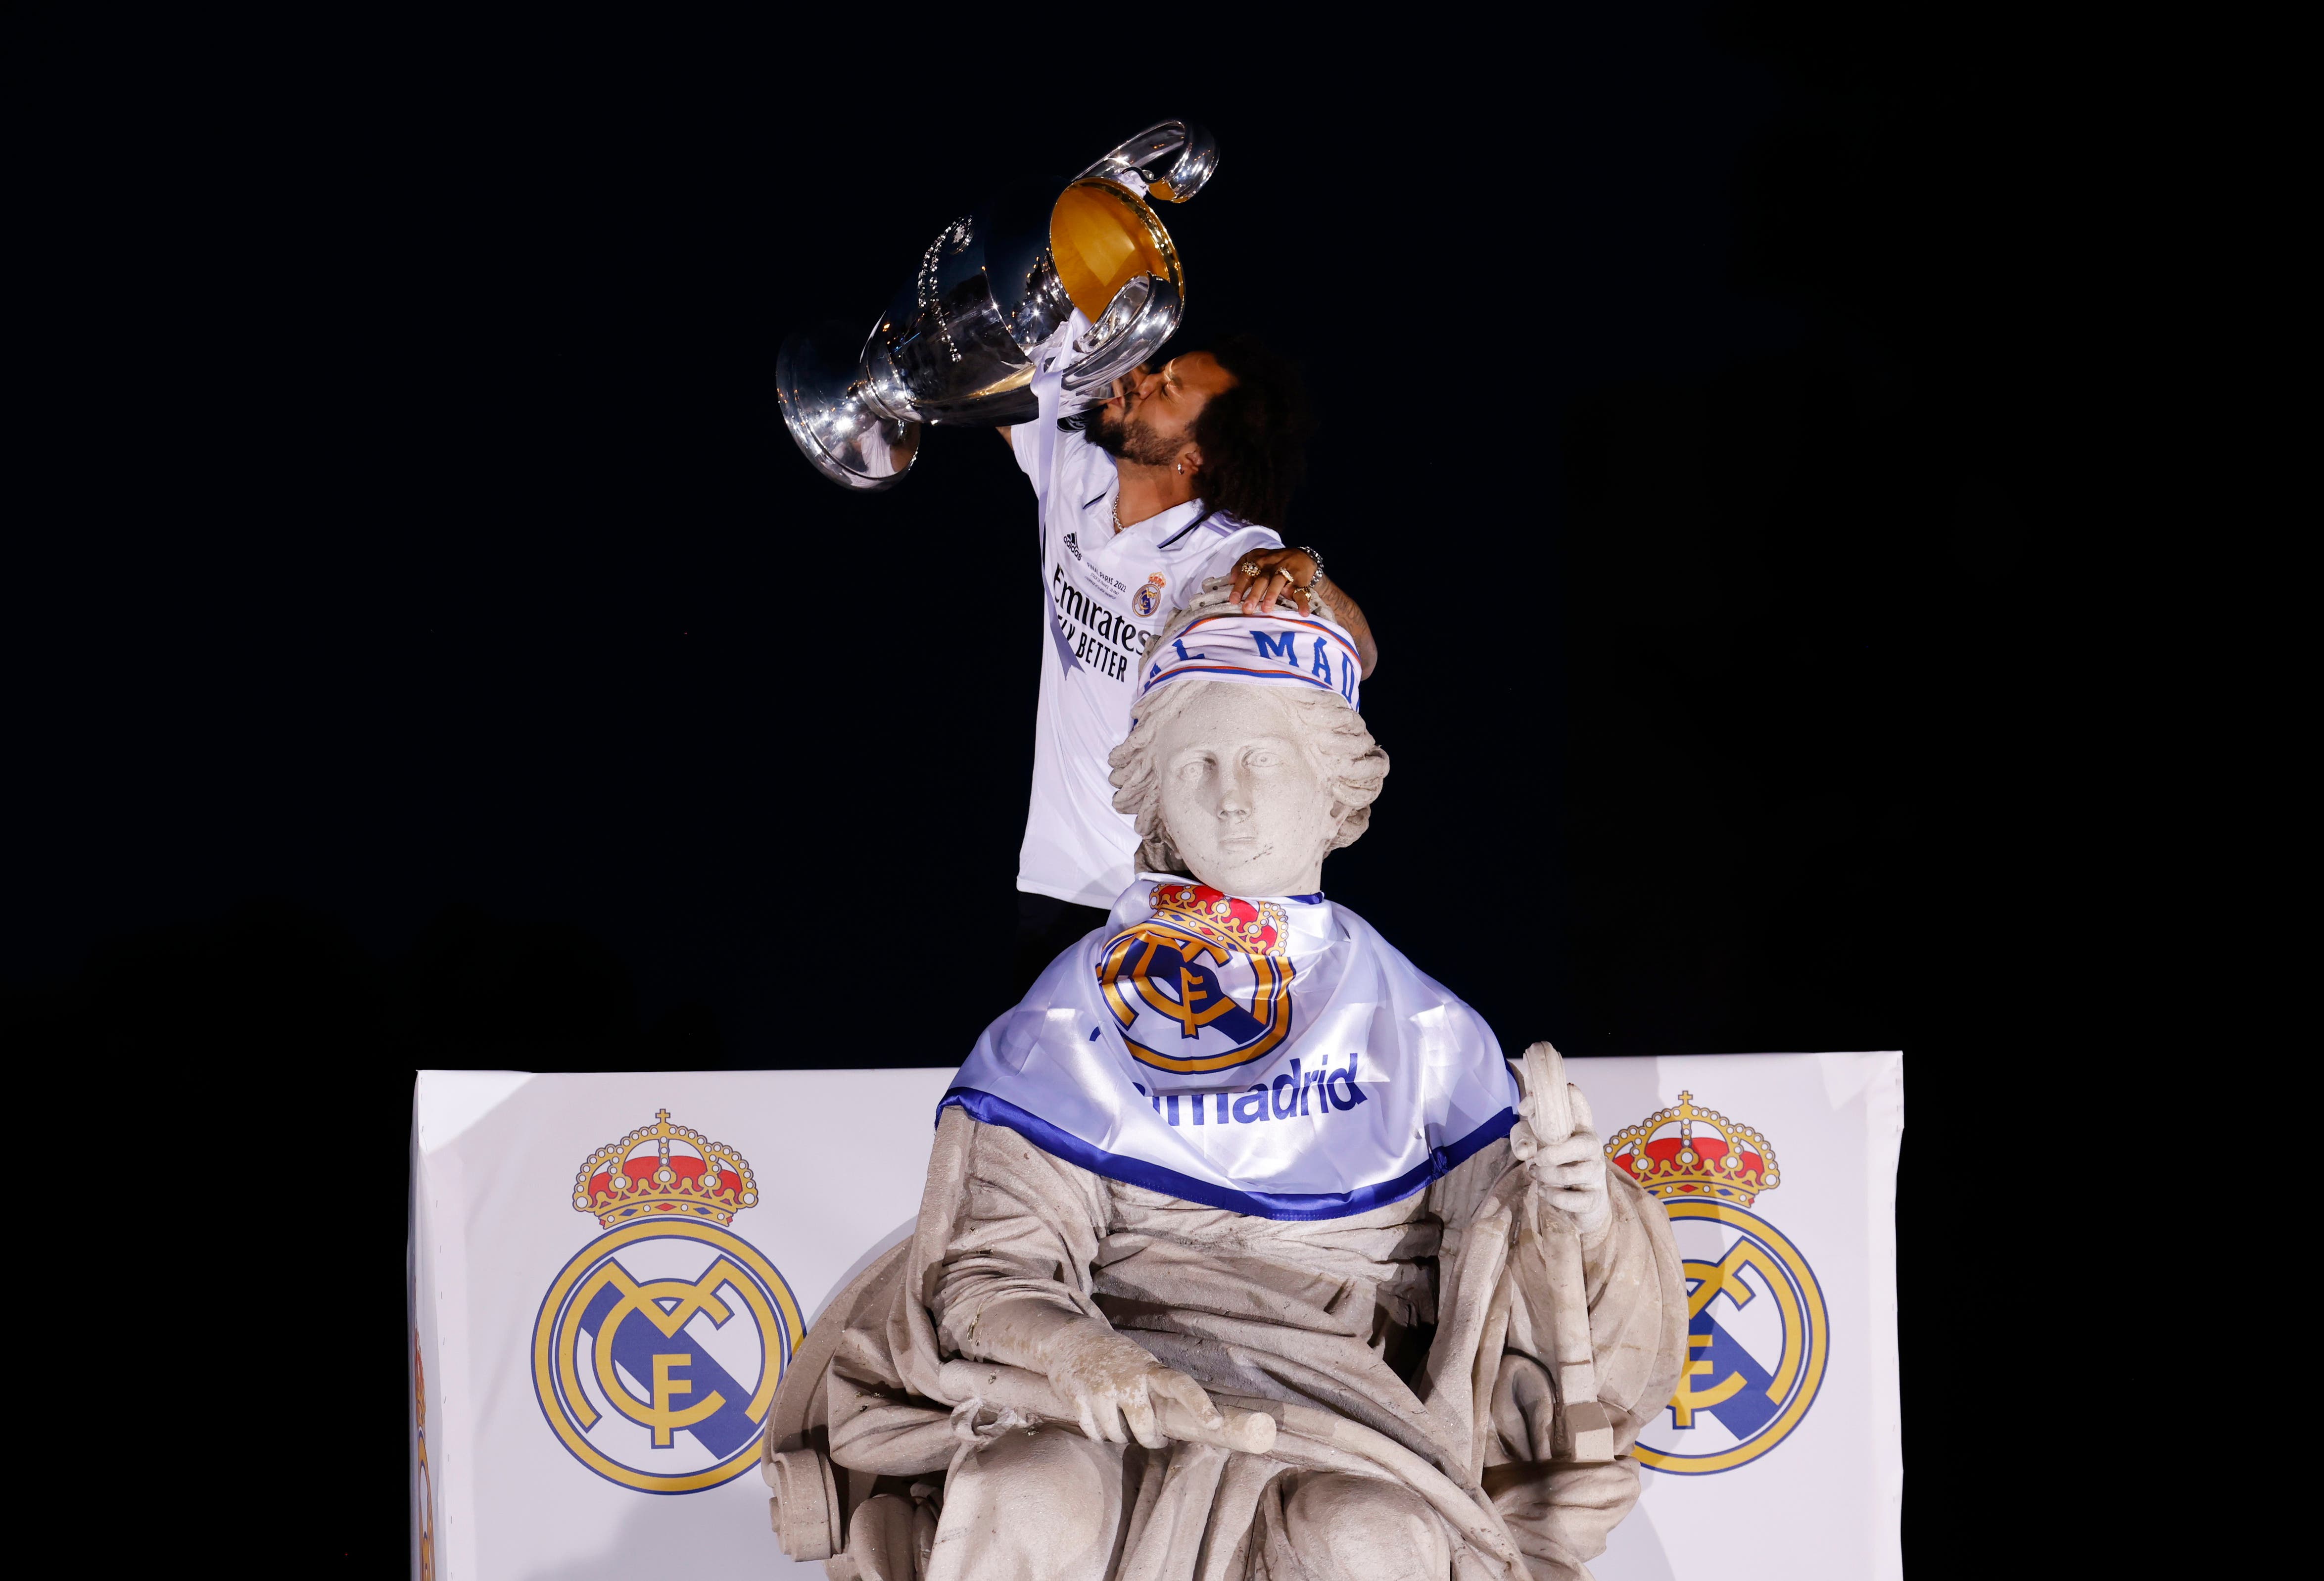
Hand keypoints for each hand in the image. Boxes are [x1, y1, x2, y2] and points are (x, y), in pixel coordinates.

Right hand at [1044, 1325, 1223, 1448]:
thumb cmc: (1117, 1358)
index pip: (1181, 1385)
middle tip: (1153, 1439)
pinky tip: (1102, 1426)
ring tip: (1123, 1427)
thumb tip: (1183, 1421)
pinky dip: (1100, 1435)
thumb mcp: (1141, 1364)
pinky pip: (1095, 1434)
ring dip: (1122, 1437)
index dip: (1199, 1404)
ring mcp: (1100, 1389)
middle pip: (1144, 1427)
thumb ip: (1155, 1386)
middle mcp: (1127, 1380)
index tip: (1215, 1423)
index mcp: (1149, 1369)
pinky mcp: (1078, 1399)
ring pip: (1117, 1435)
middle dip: (1150, 1439)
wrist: (1074, 1340)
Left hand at [1228, 547, 1320, 615]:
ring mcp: (1287, 572)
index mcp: (1260, 560)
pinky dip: (1302, 603)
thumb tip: (1230, 581)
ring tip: (1266, 610)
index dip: (1240, 586)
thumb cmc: (1273, 561)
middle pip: (1262, 579)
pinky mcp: (1300, 580)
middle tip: (1247, 609)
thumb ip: (1241, 567)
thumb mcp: (1256, 558)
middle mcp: (1272, 565)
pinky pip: (1301, 591)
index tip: (1233, 600)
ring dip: (1272, 595)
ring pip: (1278, 582)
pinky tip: (1302, 613)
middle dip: (1254, 594)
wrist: (1302, 557)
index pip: (1247, 572)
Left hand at [1519, 1086, 1611, 1236]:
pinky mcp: (1594, 1199)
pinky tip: (1546, 1192)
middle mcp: (1594, 1150)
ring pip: (1568, 1174)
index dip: (1574, 1097)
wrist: (1583, 1204)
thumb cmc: (1559, 1166)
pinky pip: (1569, 1199)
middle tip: (1535, 1161)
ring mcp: (1597, 1174)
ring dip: (1545, 1176)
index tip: (1566, 1090)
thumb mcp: (1540, 1144)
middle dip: (1550, 1155)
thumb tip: (1523, 1119)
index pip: (1583, 1108)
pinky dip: (1551, 1196)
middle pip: (1580, 1146)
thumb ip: (1528, 1130)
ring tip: (1537, 1175)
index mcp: (1582, 1131)